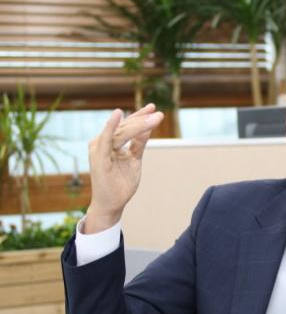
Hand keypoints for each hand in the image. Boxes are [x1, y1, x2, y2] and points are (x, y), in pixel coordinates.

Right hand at [84, 104, 163, 233]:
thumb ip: (138, 144)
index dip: (139, 116)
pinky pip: (105, 140)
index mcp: (109, 143)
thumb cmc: (121, 183)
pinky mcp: (99, 159)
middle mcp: (101, 143)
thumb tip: (148, 128)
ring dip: (137, 124)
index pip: (126, 126)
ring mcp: (99, 150)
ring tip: (153, 116)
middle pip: (125, 128)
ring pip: (120, 132)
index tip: (154, 108)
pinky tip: (117, 115)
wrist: (112, 205)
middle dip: (143, 120)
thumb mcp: (134, 160)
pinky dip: (110, 127)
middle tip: (160, 114)